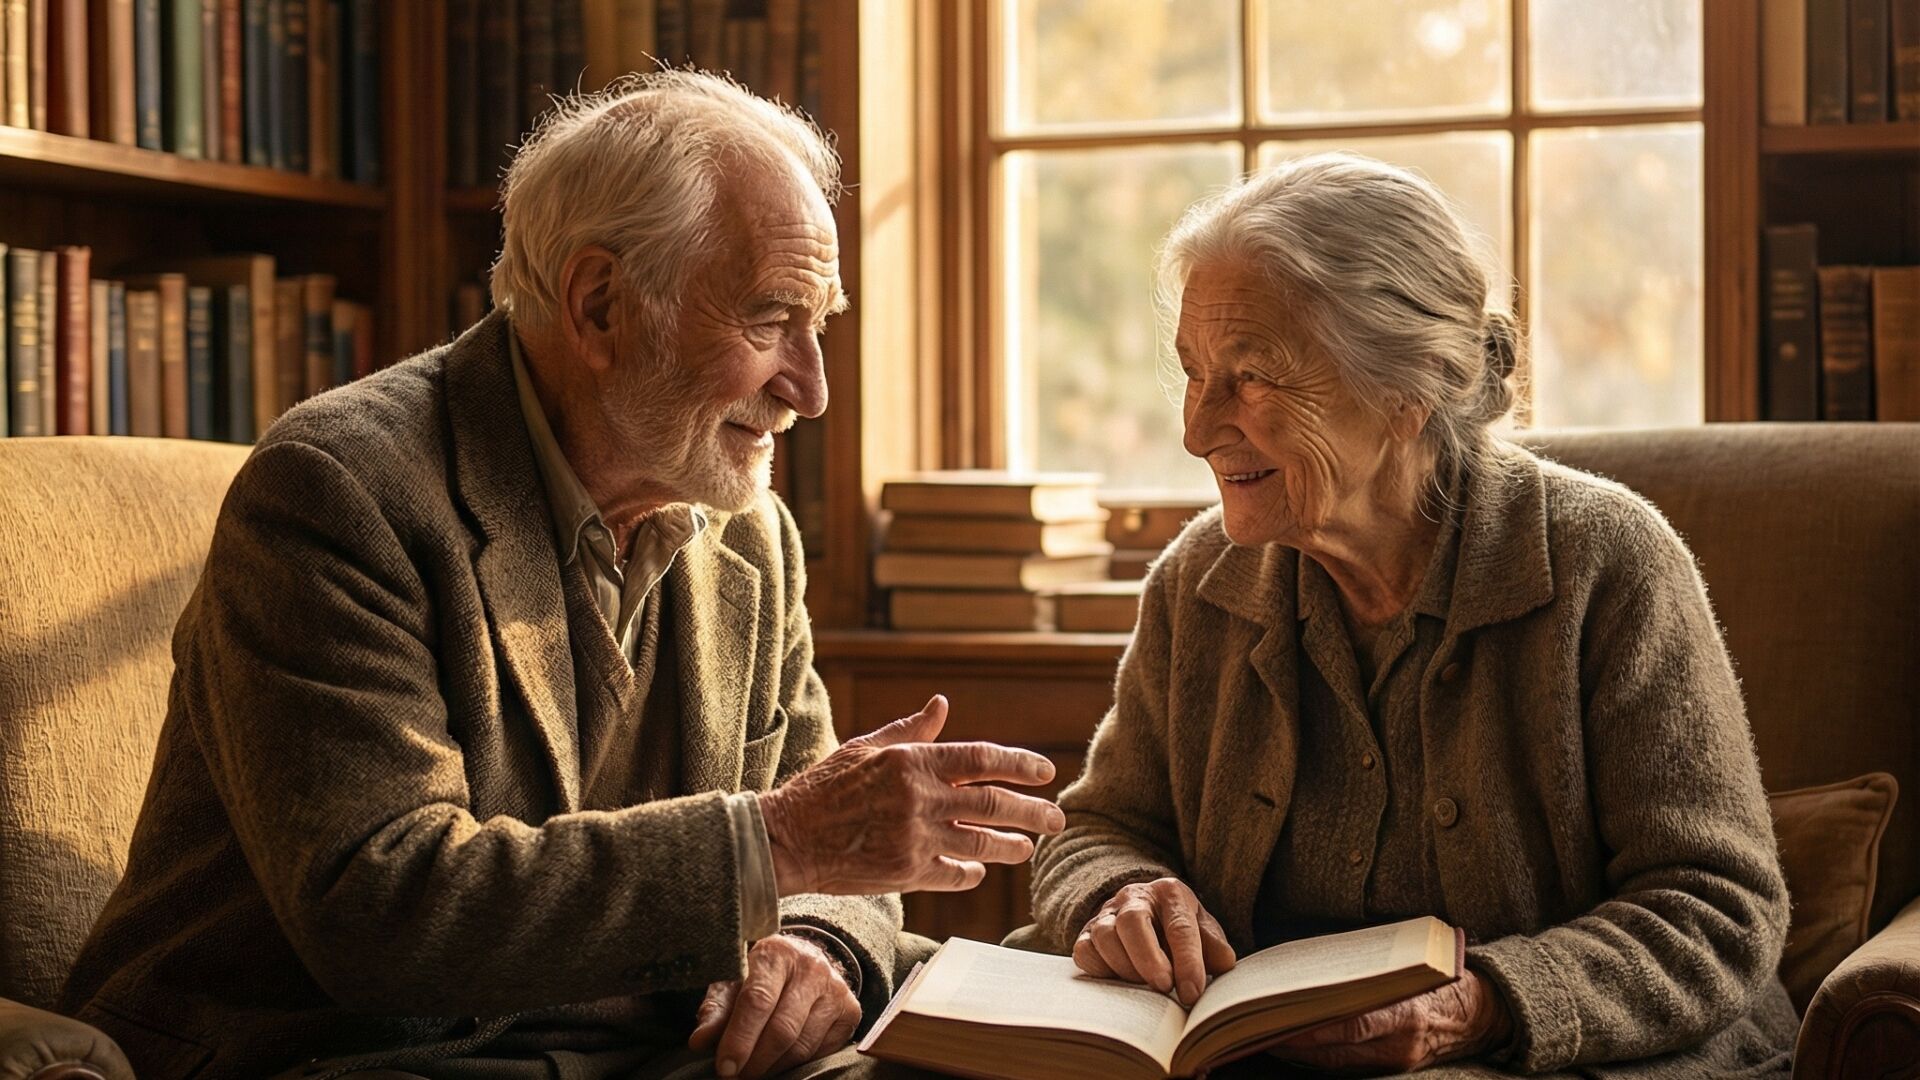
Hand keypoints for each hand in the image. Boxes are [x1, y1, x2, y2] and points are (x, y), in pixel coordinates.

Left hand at [688, 933, 861, 1078]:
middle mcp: (811, 967)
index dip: (739, 1039)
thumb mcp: (733, 984)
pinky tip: (780, 1062)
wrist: (807, 963)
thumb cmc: (761, 976)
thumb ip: (717, 1010)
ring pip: (802, 1044)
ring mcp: (835, 989)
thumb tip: (699, 1041)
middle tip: (737, 1076)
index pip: (757, 1001)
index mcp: (776, 954)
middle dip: (756, 1060)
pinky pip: (822, 1051)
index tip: (724, 1067)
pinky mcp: (850, 1010)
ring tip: (755, 1071)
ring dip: (774, 1067)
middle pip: (782, 1028)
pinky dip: (797, 1064)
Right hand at [758, 695, 1065, 894]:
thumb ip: (910, 730)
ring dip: (1011, 846)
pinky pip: (954, 874)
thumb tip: (942, 704)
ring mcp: (914, 838)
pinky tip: (979, 869)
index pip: (982, 759)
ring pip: (980, 843)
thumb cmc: (824, 787)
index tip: (1045, 772)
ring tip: (1028, 846)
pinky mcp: (906, 873)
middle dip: (1032, 810)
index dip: (1020, 764)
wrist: (788, 838)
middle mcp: (919, 799)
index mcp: (912, 762)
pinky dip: (971, 871)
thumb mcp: (864, 748)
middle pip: (993, 804)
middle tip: (1056, 818)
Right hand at [1074, 877, 1236, 1005]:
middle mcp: (1134, 897)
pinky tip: (1120, 982)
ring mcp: (1106, 913)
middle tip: (1164, 987)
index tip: (1192, 992)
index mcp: (1169, 893)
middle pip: (1133, 922)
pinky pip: (1085, 950)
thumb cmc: (1178, 927)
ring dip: (1126, 968)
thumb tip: (1224, 963)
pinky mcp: (1086, 933)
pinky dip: (1101, 970)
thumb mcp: (1203, 931)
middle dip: (1148, 958)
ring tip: (1145, 987)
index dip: (1188, 961)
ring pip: (1105, 936)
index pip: (1180, 926)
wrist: (1146, 914)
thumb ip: (1214, 946)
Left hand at [1266, 965, 1512, 1073]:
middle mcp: (1402, 1045)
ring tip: (1267, 1032)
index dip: (1312, 1027)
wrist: (1486, 1013)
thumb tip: (1316, 966)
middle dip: (1295, 1041)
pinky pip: (1351, 1064)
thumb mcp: (1413, 966)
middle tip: (1258, 1027)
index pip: (1352, 1025)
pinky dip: (1323, 1053)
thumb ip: (1370, 970)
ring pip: (1339, 1062)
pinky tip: (1297, 1040)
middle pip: (1337, 1049)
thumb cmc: (1444, 978)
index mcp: (1409, 1015)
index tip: (1277, 1020)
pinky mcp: (1396, 1068)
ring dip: (1302, 1051)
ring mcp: (1399, 1061)